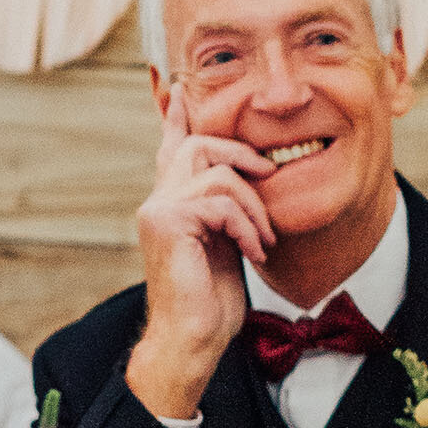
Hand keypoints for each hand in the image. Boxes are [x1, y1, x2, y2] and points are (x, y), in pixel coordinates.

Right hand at [125, 105, 275, 420]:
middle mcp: (157, 200)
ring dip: (254, 206)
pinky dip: (247, 226)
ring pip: (217, 172)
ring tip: (265, 240)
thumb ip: (226, 210)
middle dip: (242, 153)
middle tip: (270, 174)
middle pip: (200, 145)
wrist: (193, 339)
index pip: (173, 148)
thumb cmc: (212, 301)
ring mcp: (157, 209)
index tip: (181, 88)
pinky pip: (221, 201)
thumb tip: (249, 180)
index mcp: (170, 202)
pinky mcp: (167, 221)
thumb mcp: (227, 243)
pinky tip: (255, 252)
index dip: (178, 117)